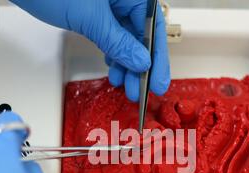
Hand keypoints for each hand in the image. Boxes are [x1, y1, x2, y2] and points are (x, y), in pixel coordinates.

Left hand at [11, 0, 170, 101]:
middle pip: (141, 34)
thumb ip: (118, 42)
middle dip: (140, 64)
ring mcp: (108, 3)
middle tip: (140, 88)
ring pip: (126, 37)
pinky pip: (111, 35)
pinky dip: (113, 53)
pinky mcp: (94, 11)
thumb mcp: (90, 18)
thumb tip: (141, 62)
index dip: (158, 56)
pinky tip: (113, 67)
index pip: (153, 25)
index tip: (157, 80)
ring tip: (124, 83)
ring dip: (126, 63)